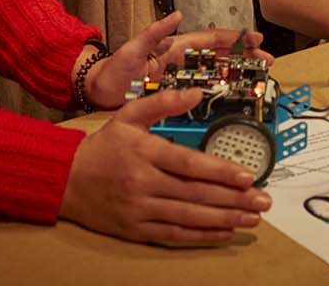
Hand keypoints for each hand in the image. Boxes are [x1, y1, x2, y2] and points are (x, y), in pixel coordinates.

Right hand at [60, 89, 271, 244]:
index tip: (248, 177)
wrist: (65, 180)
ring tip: (252, 219)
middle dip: (233, 199)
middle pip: (195, 193)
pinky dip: (201, 235)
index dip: (220, 172)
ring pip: (188, 216)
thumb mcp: (128, 115)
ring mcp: (139, 210)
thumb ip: (163, 102)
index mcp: (144, 152)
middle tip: (263, 202)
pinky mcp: (136, 230)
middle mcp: (143, 183)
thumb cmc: (104, 146)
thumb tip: (196, 92)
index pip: (188, 163)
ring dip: (224, 219)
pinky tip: (224, 232)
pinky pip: (174, 235)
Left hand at [86, 11, 269, 110]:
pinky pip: (203, 90)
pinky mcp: (176, 93)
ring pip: (215, 72)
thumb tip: (176, 15)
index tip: (255, 38)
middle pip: (220, 55)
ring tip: (257, 75)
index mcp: (174, 47)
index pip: (210, 39)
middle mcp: (181, 60)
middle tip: (266, 59)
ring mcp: (180, 77)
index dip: (234, 38)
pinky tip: (234, 93)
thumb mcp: (132, 48)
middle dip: (244, 55)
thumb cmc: (113, 69)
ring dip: (237, 72)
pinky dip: (220, 89)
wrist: (99, 92)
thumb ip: (153, 32)